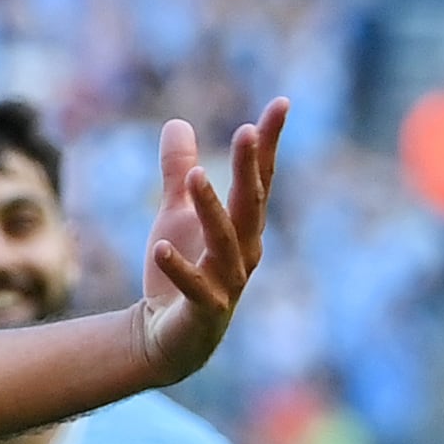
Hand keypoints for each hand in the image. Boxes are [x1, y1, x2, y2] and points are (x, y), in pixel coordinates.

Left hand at [133, 99, 288, 384]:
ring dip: (211, 209)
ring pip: (225, 242)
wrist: (166, 340)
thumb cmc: (179, 274)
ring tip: (196, 176)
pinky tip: (163, 246)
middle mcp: (243, 252)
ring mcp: (227, 283)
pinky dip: (180, 268)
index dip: (268, 143)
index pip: (259, 179)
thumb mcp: (174, 215)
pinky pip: (195, 287)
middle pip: (250, 204)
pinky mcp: (204, 311)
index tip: (280, 103)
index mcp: (242, 227)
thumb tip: (176, 122)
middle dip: (249, 168)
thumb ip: (177, 171)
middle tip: (247, 131)